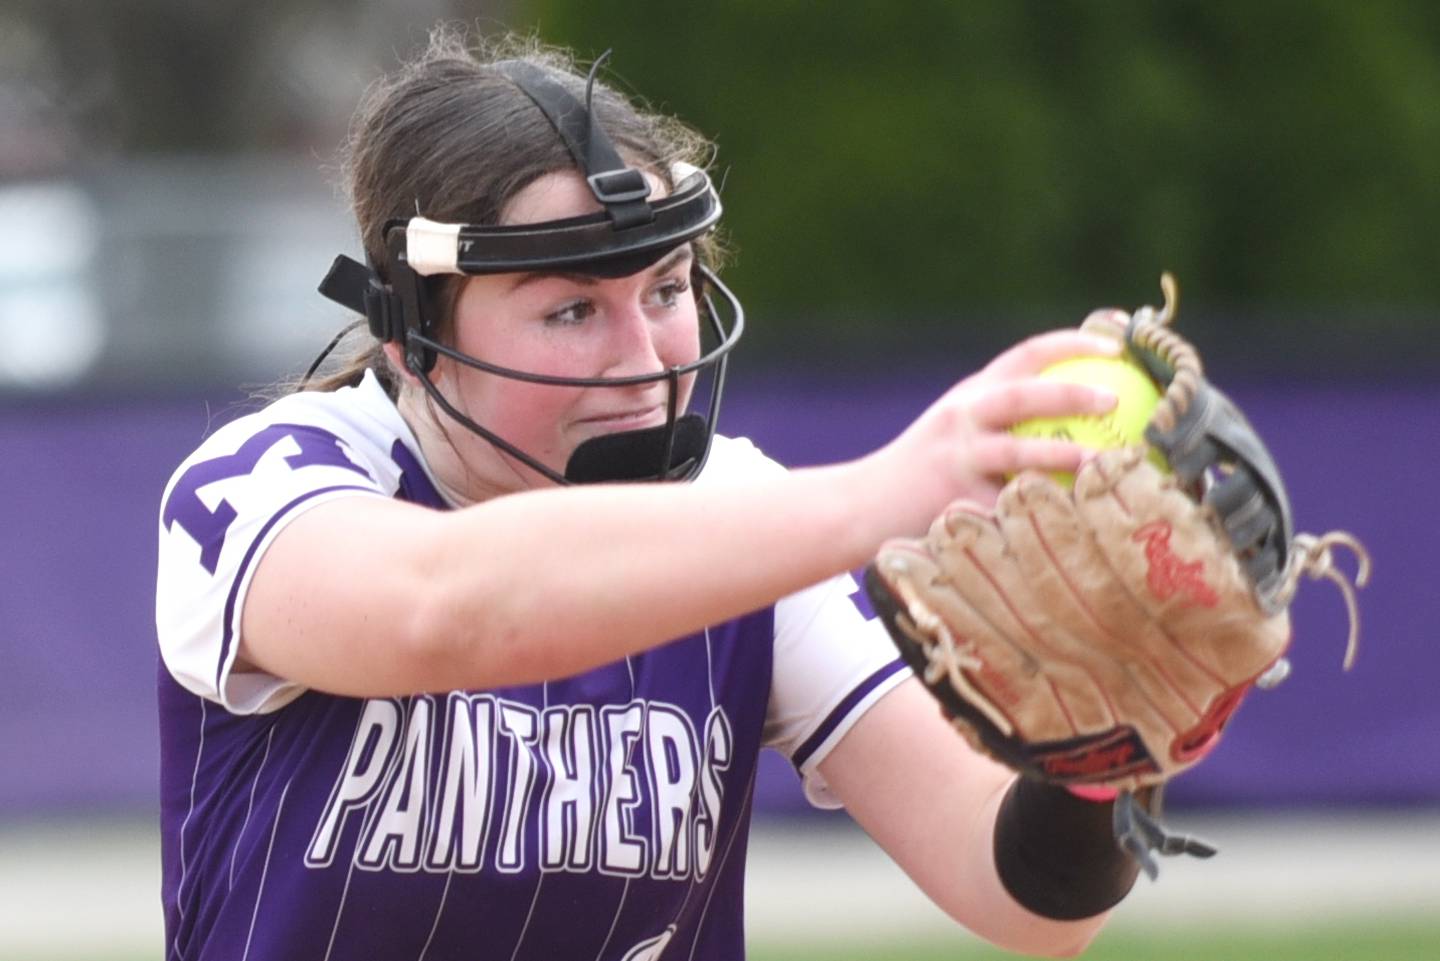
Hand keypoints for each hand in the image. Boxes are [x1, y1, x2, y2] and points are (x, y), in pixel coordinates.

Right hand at [864, 324, 1123, 533]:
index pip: (1025, 354)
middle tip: (1115, 399)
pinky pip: (1005, 505)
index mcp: (971, 395)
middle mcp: (962, 417)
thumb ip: (1004, 418)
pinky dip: (1039, 510)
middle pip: (1021, 394)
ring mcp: (955, 458)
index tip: (1116, 344)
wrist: (861, 506)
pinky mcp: (952, 499)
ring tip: (1103, 462)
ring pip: (1015, 451)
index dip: (1072, 343)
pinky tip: (1076, 520)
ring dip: (1062, 454)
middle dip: (1071, 392)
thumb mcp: (958, 431)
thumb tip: (1085, 410)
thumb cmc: (924, 472)